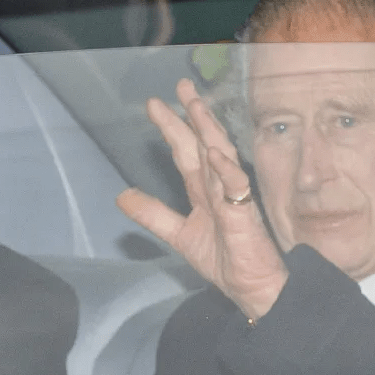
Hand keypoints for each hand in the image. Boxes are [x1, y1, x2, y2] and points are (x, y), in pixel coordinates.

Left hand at [117, 78, 287, 319]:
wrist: (253, 288)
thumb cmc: (225, 261)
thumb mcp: (179, 235)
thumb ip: (153, 215)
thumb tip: (121, 195)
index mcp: (204, 192)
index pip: (186, 153)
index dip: (172, 128)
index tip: (155, 104)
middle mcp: (219, 188)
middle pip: (204, 145)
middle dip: (192, 115)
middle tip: (181, 86)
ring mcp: (233, 198)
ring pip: (221, 156)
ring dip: (209, 131)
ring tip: (197, 105)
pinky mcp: (245, 215)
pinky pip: (236, 187)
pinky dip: (226, 169)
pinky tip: (216, 153)